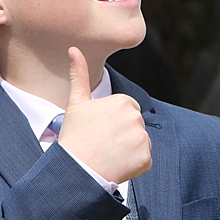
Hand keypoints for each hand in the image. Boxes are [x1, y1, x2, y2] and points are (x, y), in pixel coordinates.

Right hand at [57, 47, 151, 183]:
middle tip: (103, 143)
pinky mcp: (146, 158)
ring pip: (141, 142)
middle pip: (135, 125)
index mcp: (122, 102)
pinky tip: (116, 165)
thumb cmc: (74, 136)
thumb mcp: (76, 104)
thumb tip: (73, 49)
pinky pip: (144, 160)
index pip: (127, 109)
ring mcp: (142, 139)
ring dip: (129, 149)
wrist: (76, 170)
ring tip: (108, 154)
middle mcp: (136, 118)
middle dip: (123, 133)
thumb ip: (78, 75)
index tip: (100, 129)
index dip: (113, 120)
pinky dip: (133, 165)